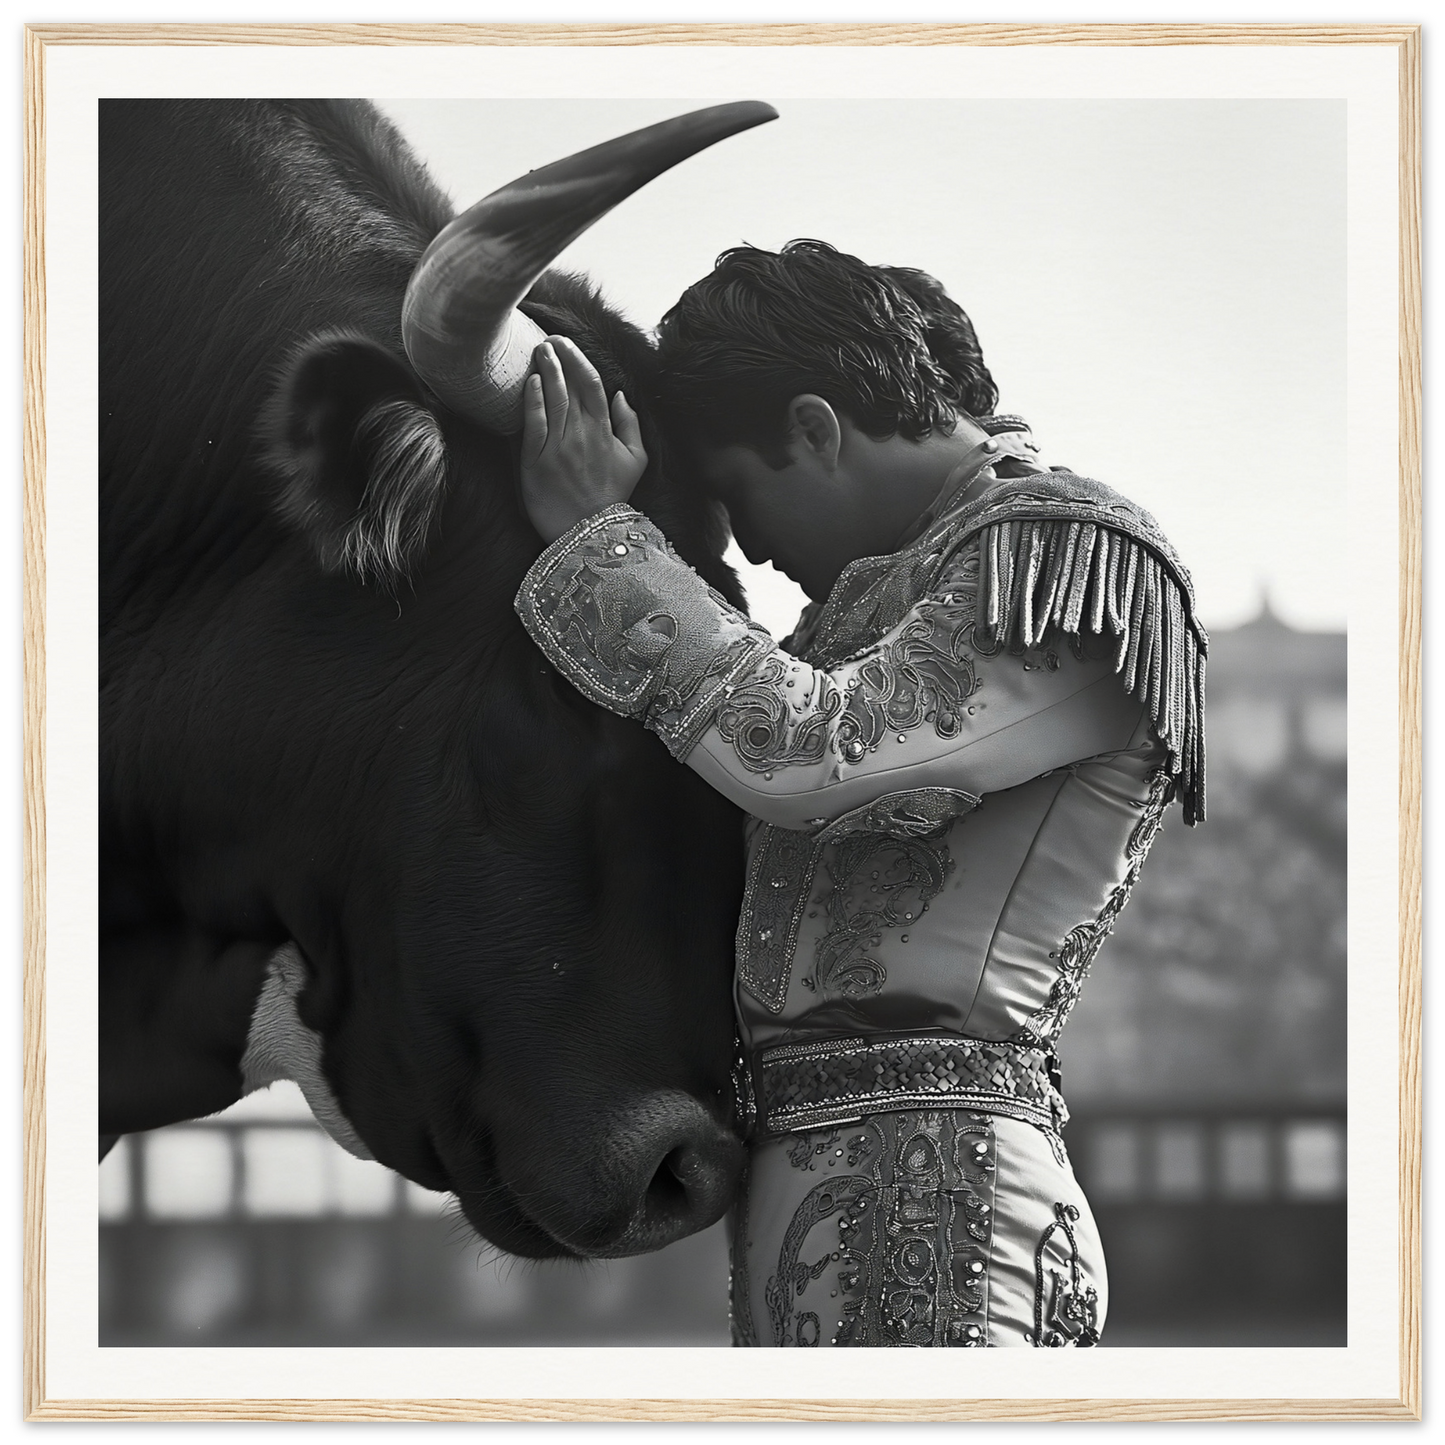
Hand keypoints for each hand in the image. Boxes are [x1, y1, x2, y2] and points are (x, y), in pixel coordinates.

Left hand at [520, 335, 648, 543]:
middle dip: (558, 357)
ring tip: (538, 351)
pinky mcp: (537, 461)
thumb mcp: (636, 461)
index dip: (578, 359)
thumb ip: (631, 425)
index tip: (566, 344)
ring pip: (552, 399)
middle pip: (569, 386)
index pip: (591, 384)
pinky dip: (533, 400)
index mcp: (605, 432)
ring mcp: (558, 447)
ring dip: (545, 370)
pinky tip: (531, 381)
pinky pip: (535, 424)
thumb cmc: (611, 497)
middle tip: (547, 339)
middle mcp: (582, 435)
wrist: (588, 532)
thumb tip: (621, 396)